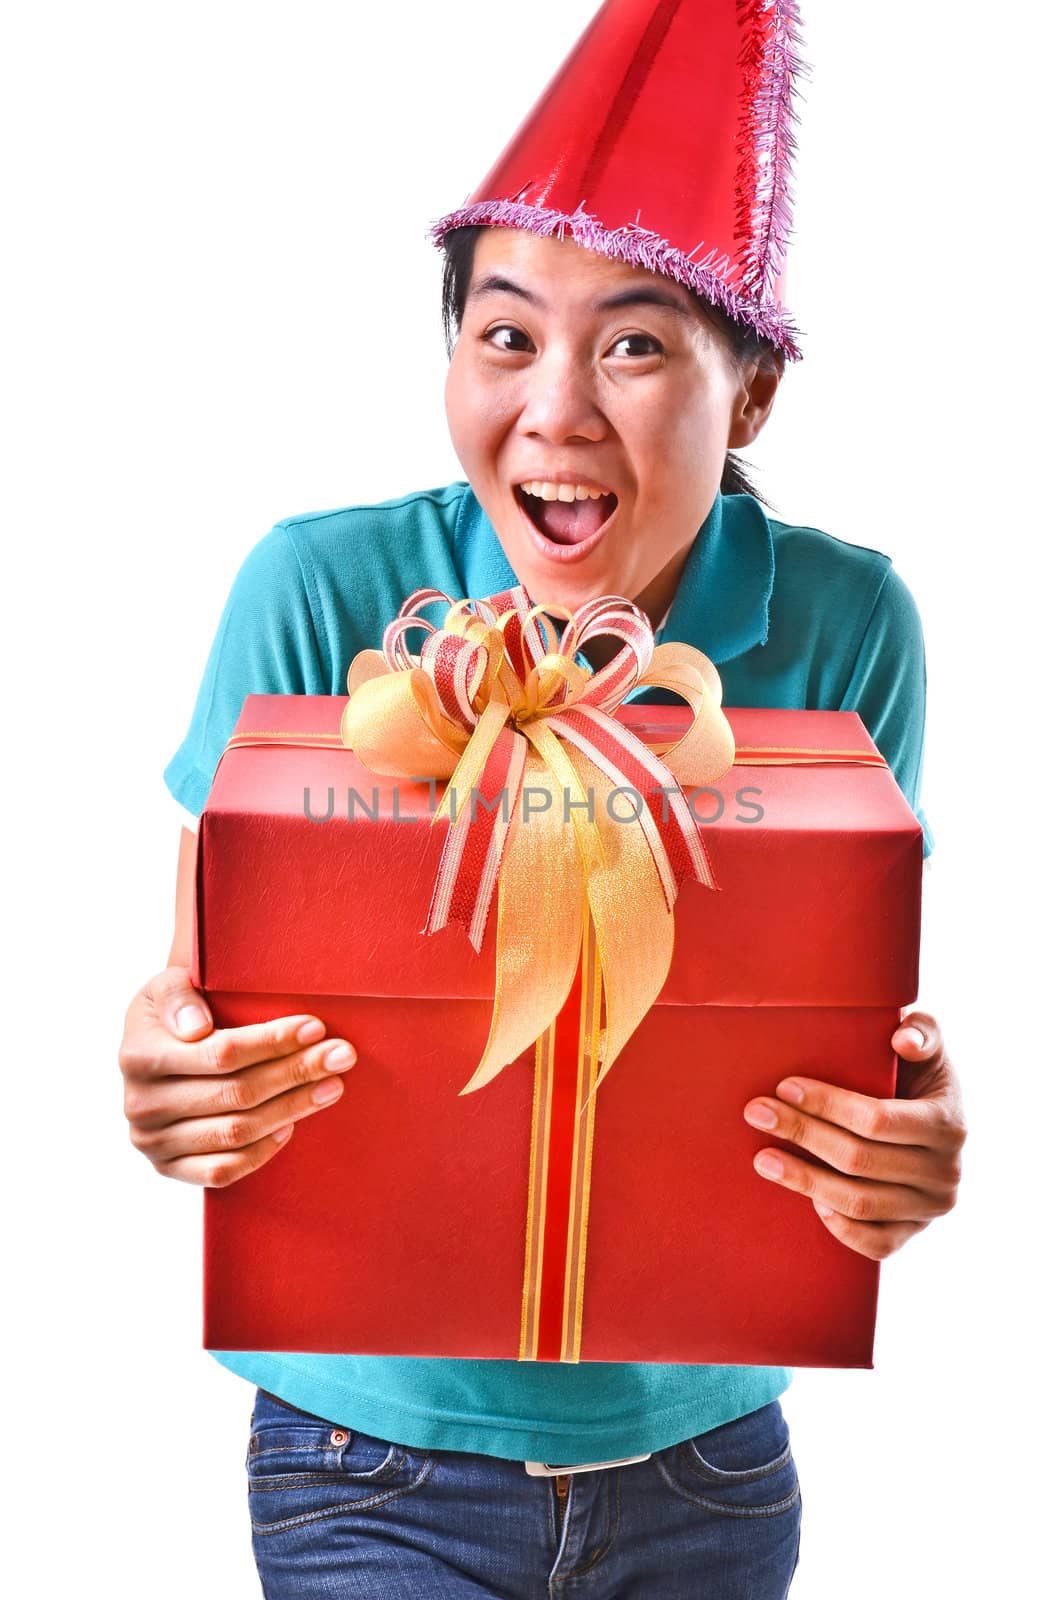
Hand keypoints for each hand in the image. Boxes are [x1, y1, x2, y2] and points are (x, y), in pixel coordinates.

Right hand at [119, 966, 357, 1186]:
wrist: (157, 1049)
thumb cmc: (175, 1011)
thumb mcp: (168, 986)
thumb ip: (179, 996)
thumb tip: (197, 1029)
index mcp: (139, 1054)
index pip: (221, 1053)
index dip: (272, 1042)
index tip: (315, 1027)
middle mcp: (141, 1104)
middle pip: (237, 1094)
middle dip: (296, 1072)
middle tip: (342, 1056)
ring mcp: (153, 1141)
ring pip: (236, 1133)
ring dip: (291, 1108)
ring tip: (332, 1086)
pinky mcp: (168, 1167)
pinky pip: (222, 1170)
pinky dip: (261, 1151)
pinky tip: (291, 1126)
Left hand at [742, 1010, 966, 1259]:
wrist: (934, 1126)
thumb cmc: (917, 1077)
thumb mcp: (928, 1046)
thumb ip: (923, 1031)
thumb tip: (903, 1040)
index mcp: (948, 1124)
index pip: (878, 1119)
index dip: (828, 1104)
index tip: (785, 1086)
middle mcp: (946, 1172)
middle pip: (859, 1160)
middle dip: (802, 1133)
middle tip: (757, 1112)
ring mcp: (930, 1209)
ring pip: (859, 1203)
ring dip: (804, 1180)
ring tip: (762, 1158)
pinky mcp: (913, 1233)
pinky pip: (875, 1244)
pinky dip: (839, 1226)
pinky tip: (808, 1202)